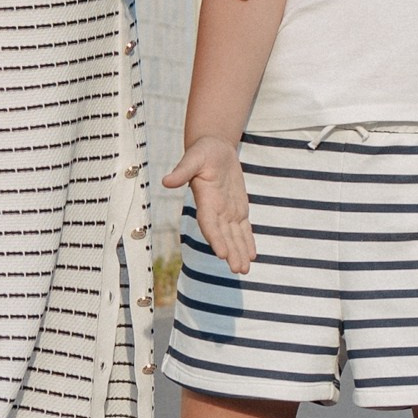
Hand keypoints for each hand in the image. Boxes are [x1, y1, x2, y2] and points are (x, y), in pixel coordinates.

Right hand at [165, 136, 254, 272]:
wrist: (214, 148)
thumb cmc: (202, 151)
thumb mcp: (193, 157)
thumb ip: (182, 171)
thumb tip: (167, 181)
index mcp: (205, 201)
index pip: (210, 224)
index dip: (216, 239)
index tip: (223, 254)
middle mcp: (215, 210)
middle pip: (223, 236)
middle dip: (231, 253)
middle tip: (238, 270)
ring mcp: (227, 211)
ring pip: (234, 236)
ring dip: (239, 252)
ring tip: (244, 270)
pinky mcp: (238, 208)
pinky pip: (243, 228)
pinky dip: (247, 242)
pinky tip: (251, 256)